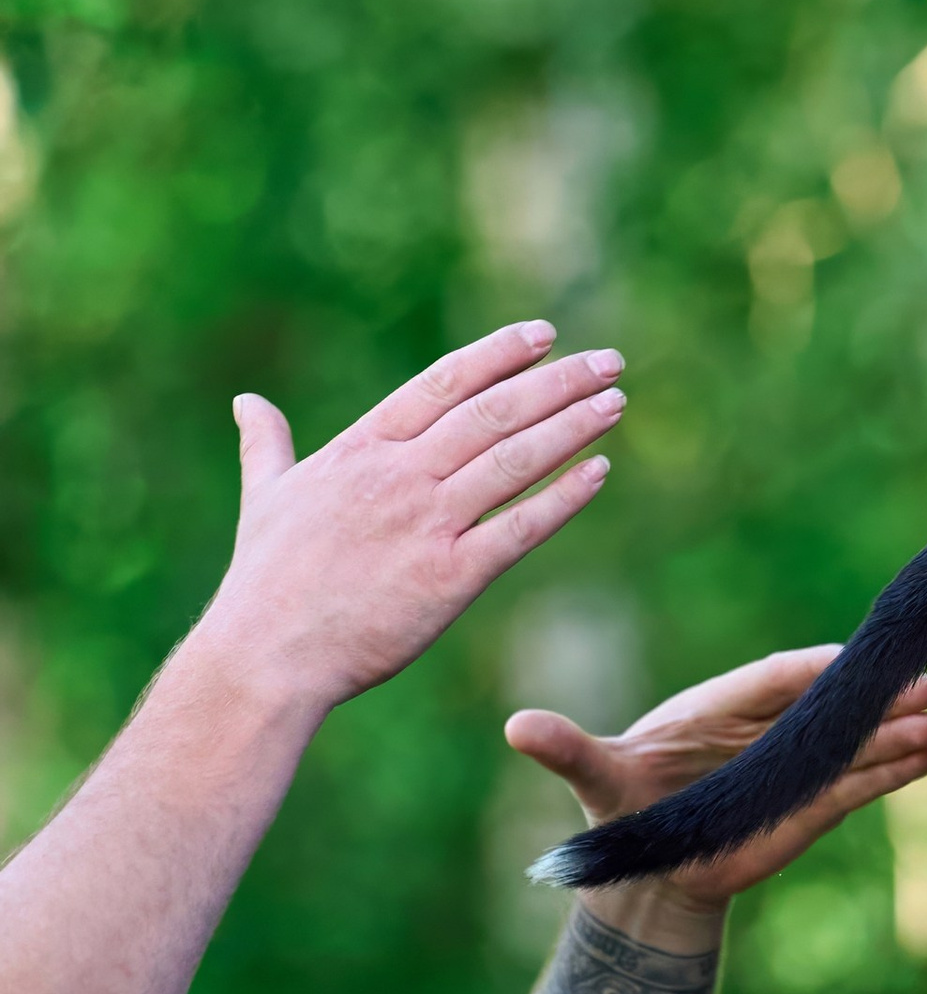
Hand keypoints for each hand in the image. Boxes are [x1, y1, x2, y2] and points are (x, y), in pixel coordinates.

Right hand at [200, 322, 624, 722]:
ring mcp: (427, 525)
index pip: (444, 384)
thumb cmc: (262, 582)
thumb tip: (245, 400)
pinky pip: (519, 529)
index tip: (546, 333)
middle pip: (493, 412)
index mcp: (360, 451)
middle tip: (610, 361)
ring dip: (572, 426)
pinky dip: (563, 498)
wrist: (264, 660)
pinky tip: (600, 472)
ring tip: (615, 401)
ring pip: (514, 460)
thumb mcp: (264, 497)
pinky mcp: (450, 578)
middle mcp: (400, 477)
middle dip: (558, 382)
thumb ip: (266, 444)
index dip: (499, 355)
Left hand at [505, 649, 926, 923]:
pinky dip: (891, 772)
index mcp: (720, 702)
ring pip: (851, 744)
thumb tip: (515, 726)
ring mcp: (792, 764)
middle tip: (926, 684)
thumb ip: (568, 751)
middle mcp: (766, 726)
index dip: (820, 669)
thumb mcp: (595, 779)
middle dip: (875, 698)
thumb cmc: (622, 808)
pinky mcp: (808, 802)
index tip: (858, 662)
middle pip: (828, 704)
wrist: (649, 868)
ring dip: (894, 736)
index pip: (780, 675)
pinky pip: (857, 783)